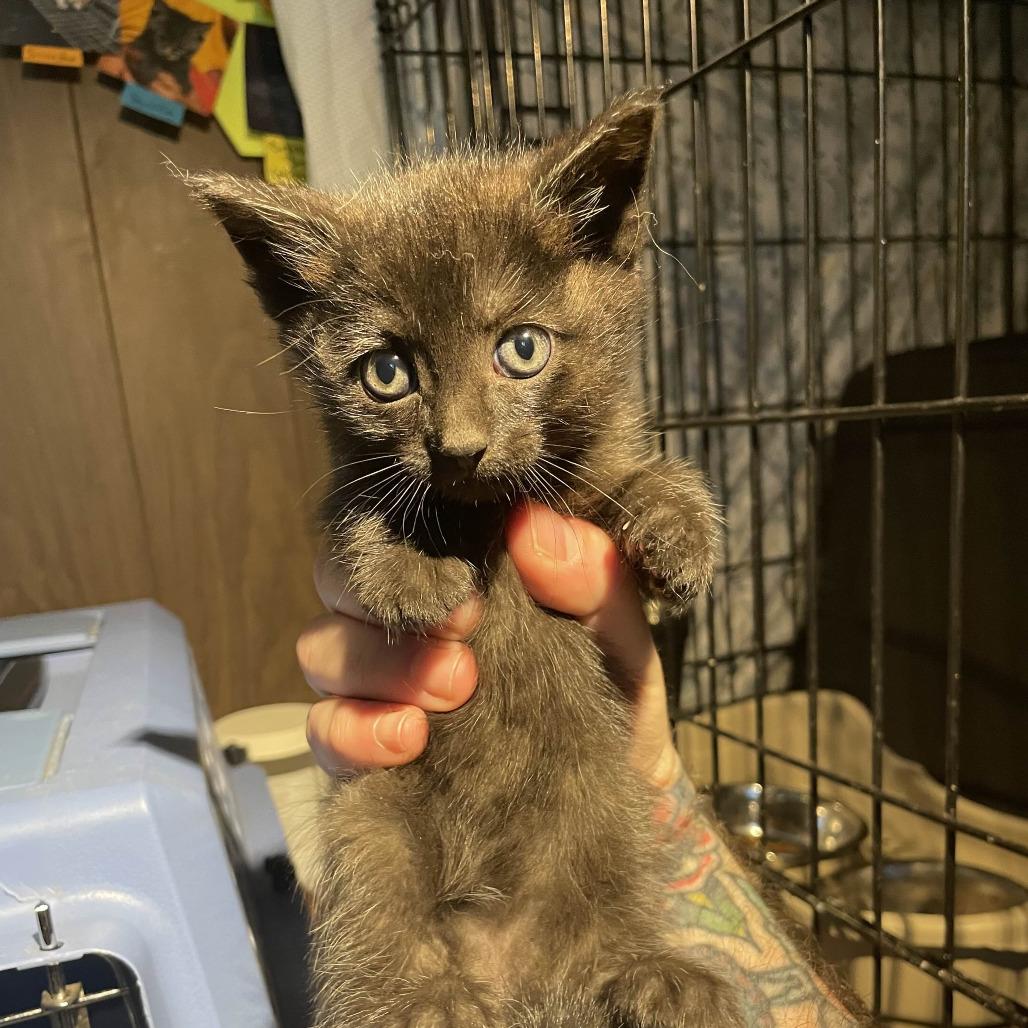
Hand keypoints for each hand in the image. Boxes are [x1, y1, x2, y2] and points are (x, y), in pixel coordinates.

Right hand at [298, 501, 680, 785]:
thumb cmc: (610, 699)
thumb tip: (533, 525)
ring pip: (321, 647)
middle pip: (339, 576)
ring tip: (453, 692)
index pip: (400, 528)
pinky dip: (353, 730)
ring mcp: (374, 683)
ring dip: (377, 666)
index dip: (415, 547)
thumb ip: (591, 577)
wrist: (608, 803)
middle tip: (465, 641)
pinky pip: (323, 728)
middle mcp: (405, 620)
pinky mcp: (358, 749)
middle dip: (390, 602)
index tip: (471, 590)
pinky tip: (408, 741)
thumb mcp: (617, 635)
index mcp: (457, 573)